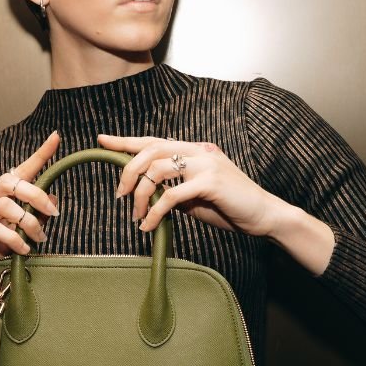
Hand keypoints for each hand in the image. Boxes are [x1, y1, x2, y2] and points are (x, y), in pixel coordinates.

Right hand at [0, 132, 60, 321]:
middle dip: (37, 195)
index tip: (56, 137)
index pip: (18, 170)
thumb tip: (54, 200)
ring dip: (28, 223)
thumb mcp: (15, 235)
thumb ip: (32, 217)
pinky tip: (23, 251)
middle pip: (12, 182)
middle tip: (53, 213)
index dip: (38, 154)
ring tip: (38, 240)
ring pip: (5, 205)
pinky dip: (13, 239)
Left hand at [98, 133, 276, 235]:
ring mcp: (206, 164)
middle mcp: (199, 150)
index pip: (155, 141)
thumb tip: (148, 194)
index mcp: (195, 150)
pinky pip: (171, 195)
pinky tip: (149, 225)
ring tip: (137, 215)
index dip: (126, 140)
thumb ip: (173, 189)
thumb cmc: (230, 208)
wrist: (264, 216)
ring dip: (141, 195)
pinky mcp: (210, 182)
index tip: (102, 139)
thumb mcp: (195, 197)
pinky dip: (155, 212)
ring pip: (158, 170)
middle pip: (151, 151)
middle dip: (129, 172)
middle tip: (120, 195)